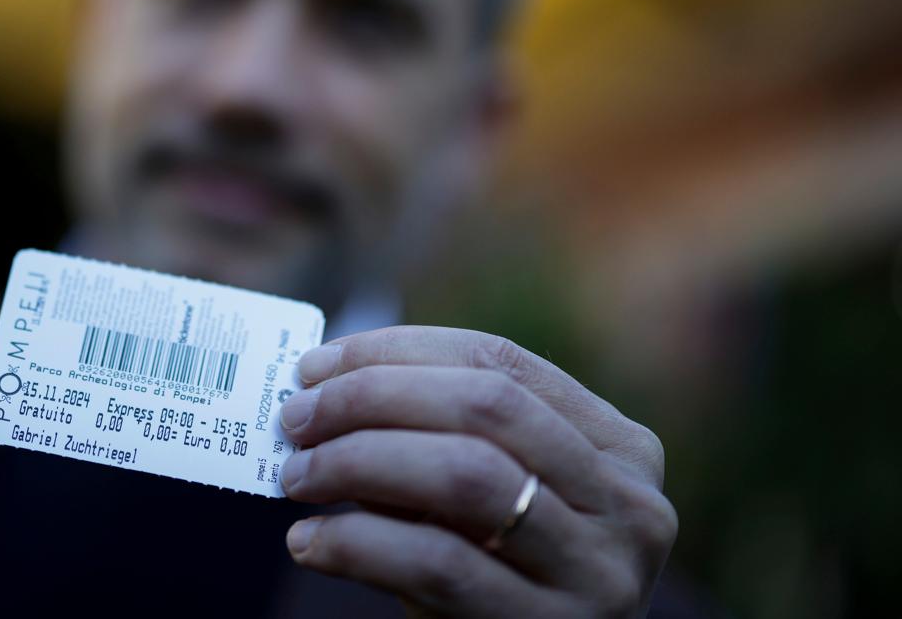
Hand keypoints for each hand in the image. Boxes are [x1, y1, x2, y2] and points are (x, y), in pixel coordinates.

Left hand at [278, 325, 676, 616]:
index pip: (499, 362)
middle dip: (373, 397)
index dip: (396, 351)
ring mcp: (600, 571)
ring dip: (359, 462)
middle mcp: (628, 502)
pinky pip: (438, 565)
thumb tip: (321, 387)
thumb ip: (433, 439)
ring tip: (298, 476)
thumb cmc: (499, 575)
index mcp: (619, 446)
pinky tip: (309, 542)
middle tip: (297, 417)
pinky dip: (357, 544)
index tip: (315, 366)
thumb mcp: (489, 498)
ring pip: (465, 476)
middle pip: (485, 406)